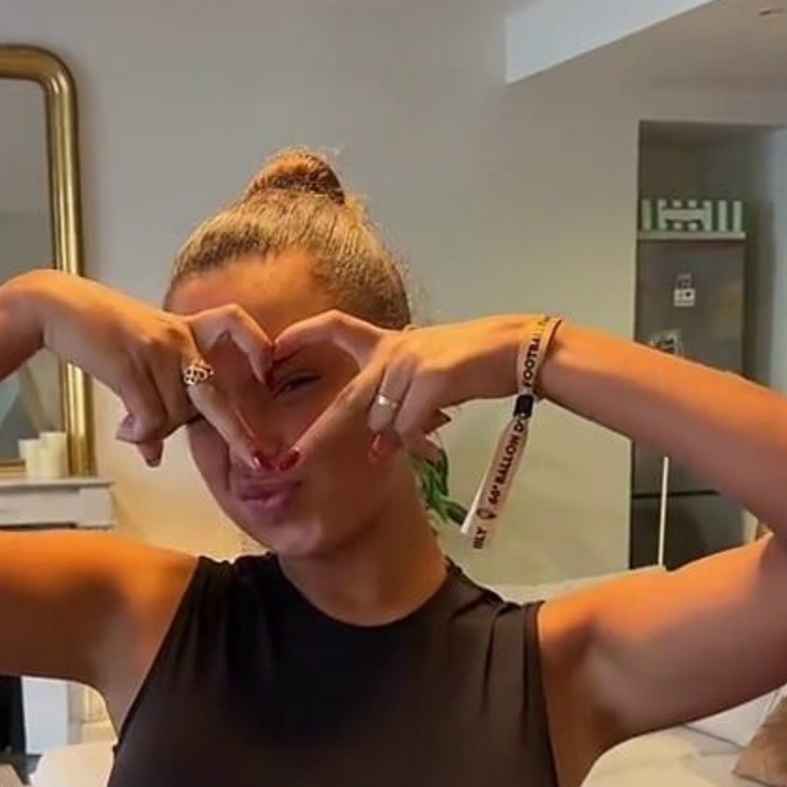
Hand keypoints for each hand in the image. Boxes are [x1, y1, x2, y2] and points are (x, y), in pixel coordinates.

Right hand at [8, 270, 271, 468]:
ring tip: (131, 429)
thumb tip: (152, 455)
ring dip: (154, 430)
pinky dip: (140, 432)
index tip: (267, 374)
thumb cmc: (99, 333)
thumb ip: (152, 404)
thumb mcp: (136, 362)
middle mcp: (179, 338)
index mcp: (186, 329)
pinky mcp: (133, 362)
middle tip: (256, 459)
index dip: (257, 345)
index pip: (235, 322)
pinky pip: (149, 416)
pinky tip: (125, 431)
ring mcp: (158, 349)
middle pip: (214, 392)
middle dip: (237, 431)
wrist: (59, 308)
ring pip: (173, 413)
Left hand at [271, 310, 528, 463]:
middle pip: (347, 402)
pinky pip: (411, 426)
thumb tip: (377, 449)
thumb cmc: (470, 366)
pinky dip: (420, 435)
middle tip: (291, 461)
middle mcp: (392, 351)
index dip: (302, 334)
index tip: (273, 348)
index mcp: (387, 343)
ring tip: (432, 423)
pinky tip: (438, 427)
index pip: (336, 325)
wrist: (513, 349)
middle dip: (318, 436)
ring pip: (386, 423)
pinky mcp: (429, 379)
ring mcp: (409, 364)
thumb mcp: (425, 383)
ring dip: (405, 434)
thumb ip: (396, 412)